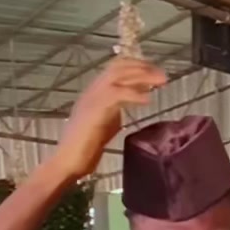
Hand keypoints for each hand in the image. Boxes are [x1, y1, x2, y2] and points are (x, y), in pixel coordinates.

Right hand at [54, 58, 165, 180]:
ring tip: (160, 82)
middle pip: (118, 67)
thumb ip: (115, 111)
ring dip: (142, 76)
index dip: (136, 66)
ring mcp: (91, 99)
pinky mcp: (94, 110)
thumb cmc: (84, 149)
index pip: (115, 69)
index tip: (154, 72)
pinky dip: (133, 95)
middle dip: (143, 67)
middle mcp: (91, 91)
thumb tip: (130, 102)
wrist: (67, 162)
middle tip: (162, 75)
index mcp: (93, 93)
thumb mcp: (104, 124)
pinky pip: (116, 94)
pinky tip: (147, 100)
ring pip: (118, 76)